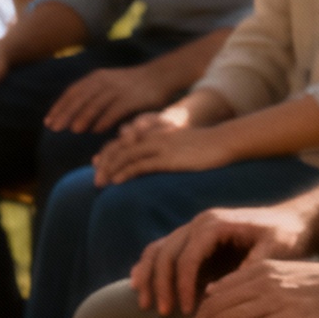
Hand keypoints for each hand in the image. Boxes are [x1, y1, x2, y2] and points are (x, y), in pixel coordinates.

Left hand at [43, 60, 178, 135]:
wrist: (160, 76)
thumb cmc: (131, 86)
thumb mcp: (109, 85)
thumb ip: (93, 97)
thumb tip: (73, 116)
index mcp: (96, 78)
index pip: (72, 92)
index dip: (59, 107)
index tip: (48, 121)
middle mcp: (104, 81)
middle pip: (80, 98)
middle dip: (66, 113)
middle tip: (54, 128)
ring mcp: (118, 89)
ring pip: (96, 103)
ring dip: (83, 117)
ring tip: (73, 130)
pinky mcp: (132, 98)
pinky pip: (115, 109)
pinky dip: (105, 119)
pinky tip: (96, 131)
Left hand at [90, 107, 225, 185]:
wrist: (224, 141)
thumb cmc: (205, 146)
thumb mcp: (179, 145)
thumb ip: (163, 149)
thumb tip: (153, 162)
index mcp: (153, 134)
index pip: (122, 142)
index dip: (107, 153)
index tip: (96, 165)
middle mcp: (152, 137)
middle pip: (119, 148)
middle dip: (104, 163)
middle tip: (94, 179)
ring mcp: (159, 146)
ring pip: (125, 156)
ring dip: (109, 170)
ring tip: (99, 183)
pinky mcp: (168, 158)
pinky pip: (141, 164)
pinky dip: (125, 172)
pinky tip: (116, 181)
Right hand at [129, 202, 315, 316]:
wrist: (291, 221)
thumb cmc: (286, 237)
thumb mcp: (275, 250)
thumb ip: (250, 266)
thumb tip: (218, 289)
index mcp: (214, 224)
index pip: (187, 257)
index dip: (183, 285)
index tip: (186, 311)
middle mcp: (198, 223)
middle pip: (166, 253)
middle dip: (162, 284)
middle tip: (163, 312)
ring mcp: (191, 229)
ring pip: (157, 250)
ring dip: (148, 276)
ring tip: (145, 304)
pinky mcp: (191, 239)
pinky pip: (161, 250)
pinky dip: (148, 268)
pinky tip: (140, 287)